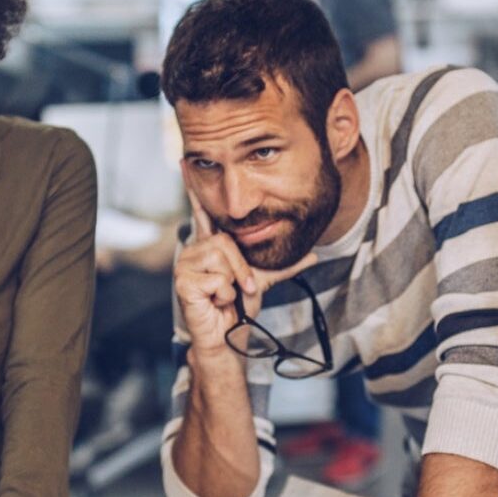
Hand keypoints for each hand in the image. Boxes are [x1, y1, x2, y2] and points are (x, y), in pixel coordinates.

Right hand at [172, 189, 315, 356]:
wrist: (229, 335)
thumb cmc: (239, 307)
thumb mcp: (265, 280)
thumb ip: (286, 265)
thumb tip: (314, 255)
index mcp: (211, 245)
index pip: (202, 212)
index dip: (194, 188)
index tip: (184, 161)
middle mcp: (196, 250)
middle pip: (225, 241)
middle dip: (242, 270)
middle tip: (245, 288)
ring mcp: (186, 265)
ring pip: (221, 259)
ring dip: (234, 283)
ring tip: (228, 296)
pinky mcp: (183, 282)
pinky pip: (216, 280)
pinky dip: (224, 295)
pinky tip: (216, 303)